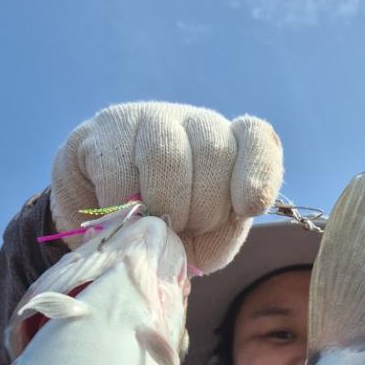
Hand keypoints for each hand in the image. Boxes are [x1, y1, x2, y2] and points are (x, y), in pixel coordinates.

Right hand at [50, 101, 283, 273]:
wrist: (108, 232)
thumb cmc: (166, 238)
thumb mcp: (205, 245)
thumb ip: (222, 232)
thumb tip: (217, 215)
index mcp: (230, 151)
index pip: (257, 138)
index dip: (258, 170)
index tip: (248, 208)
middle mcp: (195, 124)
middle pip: (214, 149)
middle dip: (203, 206)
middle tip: (183, 229)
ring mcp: (149, 119)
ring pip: (166, 153)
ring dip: (164, 204)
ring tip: (153, 225)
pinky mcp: (106, 129)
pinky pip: (120, 167)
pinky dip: (122, 205)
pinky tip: (119, 214)